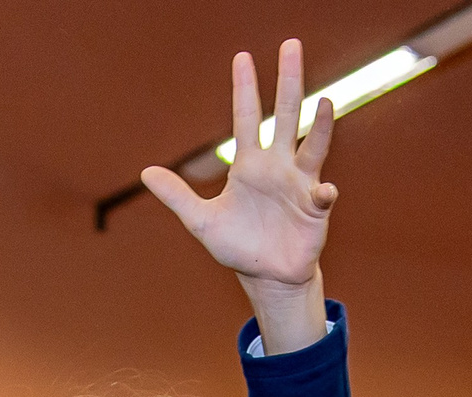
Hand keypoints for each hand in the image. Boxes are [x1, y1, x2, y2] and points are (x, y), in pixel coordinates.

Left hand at [142, 42, 335, 350]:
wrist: (265, 274)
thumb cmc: (237, 245)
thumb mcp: (200, 221)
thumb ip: (176, 196)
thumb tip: (145, 172)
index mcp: (248, 165)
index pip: (246, 118)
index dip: (244, 89)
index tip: (242, 57)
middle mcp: (277, 165)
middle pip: (285, 115)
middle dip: (287, 81)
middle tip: (291, 45)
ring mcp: (299, 183)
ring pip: (313, 144)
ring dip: (322, 122)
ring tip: (325, 100)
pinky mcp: (316, 207)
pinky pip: (323, 194)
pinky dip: (325, 192)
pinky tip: (324, 191)